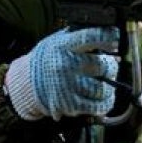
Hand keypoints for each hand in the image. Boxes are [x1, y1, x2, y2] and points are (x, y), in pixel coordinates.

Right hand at [4, 27, 118, 120]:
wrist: (26, 83)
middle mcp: (66, 65)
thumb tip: (108, 36)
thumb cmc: (47, 59)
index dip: (108, 36)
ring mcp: (68, 86)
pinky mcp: (70, 105)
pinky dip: (106, 103)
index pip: (91, 36)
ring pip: (104, 88)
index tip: (115, 38)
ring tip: (107, 83)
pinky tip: (105, 98)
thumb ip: (78, 36)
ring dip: (110, 86)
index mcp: (63, 45)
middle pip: (104, 66)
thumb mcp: (57, 40)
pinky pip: (98, 106)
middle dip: (111, 66)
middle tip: (109, 66)